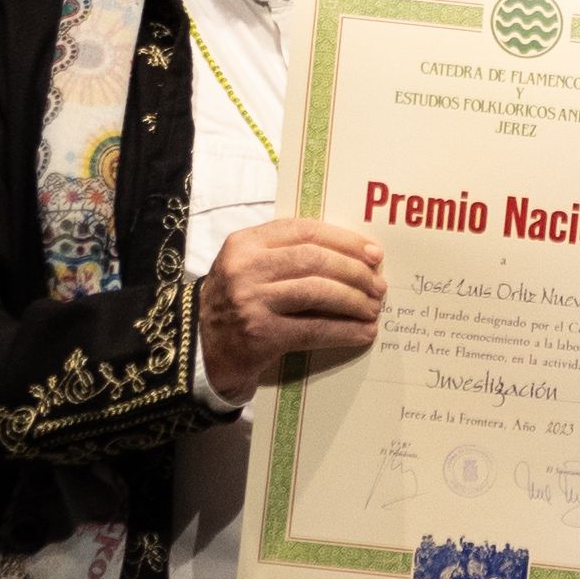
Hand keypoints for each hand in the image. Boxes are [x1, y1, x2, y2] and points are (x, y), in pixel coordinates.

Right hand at [199, 219, 386, 397]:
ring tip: (373, 307)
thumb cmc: (235, 302)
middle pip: (315, 260)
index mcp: (245, 243)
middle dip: (355, 271)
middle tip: (378, 285)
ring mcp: (252, 301)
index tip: (373, 253)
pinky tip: (363, 333)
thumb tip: (351, 254)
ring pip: (318, 291)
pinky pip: (314, 329)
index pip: (304, 231)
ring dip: (353, 300)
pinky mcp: (261, 334)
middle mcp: (246, 268)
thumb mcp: (248, 266)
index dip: (344, 240)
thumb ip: (285, 253)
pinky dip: (344, 331)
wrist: (201, 347)